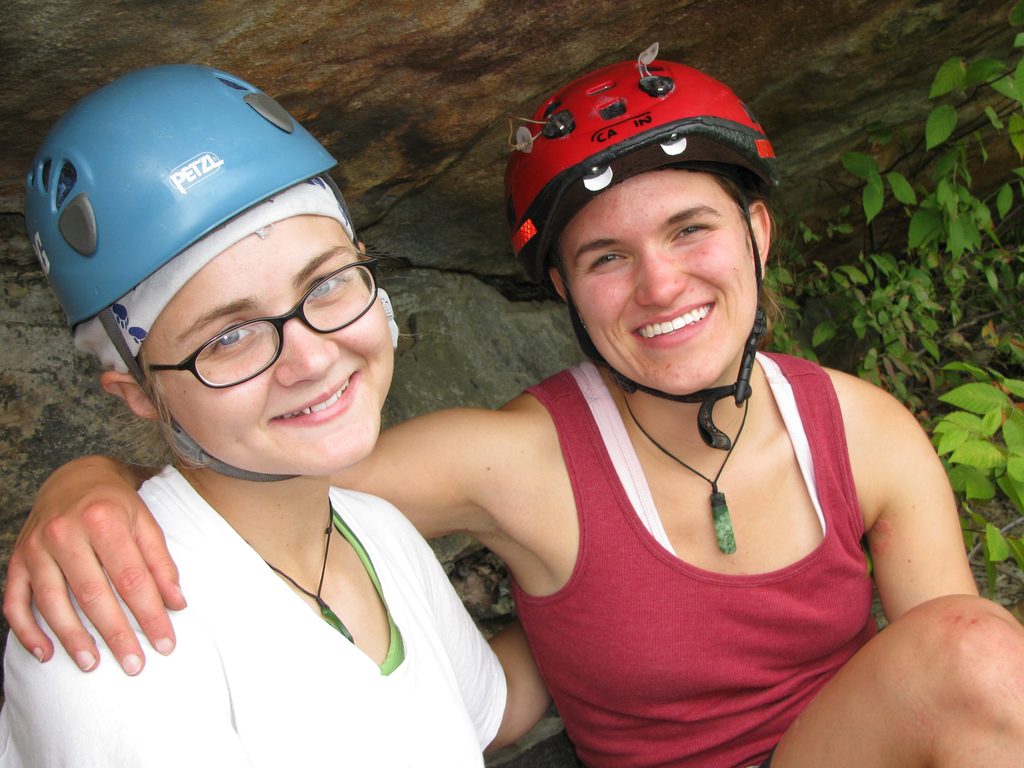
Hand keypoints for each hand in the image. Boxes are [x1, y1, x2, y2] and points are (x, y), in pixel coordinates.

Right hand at [3, 456, 183, 673]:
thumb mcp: (146, 524)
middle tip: (133, 665)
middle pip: (92, 594)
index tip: (165, 643)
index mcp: (104, 520)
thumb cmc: (116, 505)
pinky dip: (27, 631)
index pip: (131, 578)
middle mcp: (64, 533)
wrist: (74, 477)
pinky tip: (46, 654)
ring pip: (52, 602)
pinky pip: (15, 602)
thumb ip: (161, 564)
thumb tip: (177, 604)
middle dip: (115, 634)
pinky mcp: (16, 560)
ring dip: (72, 638)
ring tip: (93, 664)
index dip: (149, 614)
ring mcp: (35, 548)